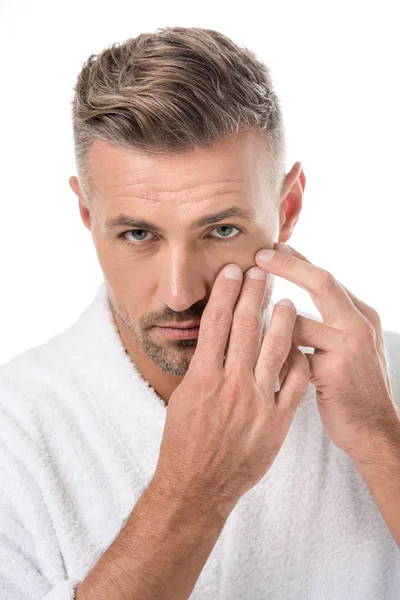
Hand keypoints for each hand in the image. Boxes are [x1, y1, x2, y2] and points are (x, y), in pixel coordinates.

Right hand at [152, 262, 309, 517]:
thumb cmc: (184, 442)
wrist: (197, 486)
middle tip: (260, 271)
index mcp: (203, 377)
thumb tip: (215, 338)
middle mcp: (231, 385)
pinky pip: (293, 383)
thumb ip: (203, 367)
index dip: (225, 292)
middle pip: (245, 328)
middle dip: (253, 294)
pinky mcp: (276, 421)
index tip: (233, 271)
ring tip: (285, 299)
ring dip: (281, 320)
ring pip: (275, 349)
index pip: (215, 322)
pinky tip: (299, 343)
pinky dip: (297, 360)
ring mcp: (257, 403)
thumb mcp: (183, 397)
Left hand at [255, 242, 399, 459]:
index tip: (272, 248)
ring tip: (247, 317)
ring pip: (297, 322)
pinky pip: (293, 354)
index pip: (326, 277)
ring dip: (271, 322)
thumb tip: (289, 305)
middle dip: (288, 266)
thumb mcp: (350, 348)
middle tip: (259, 256)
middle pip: (321, 282)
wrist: (374, 430)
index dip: (297, 261)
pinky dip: (275, 354)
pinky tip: (260, 360)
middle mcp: (359, 324)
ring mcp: (349, 347)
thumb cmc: (353, 387)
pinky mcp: (335, 372)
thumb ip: (328, 324)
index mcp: (361, 314)